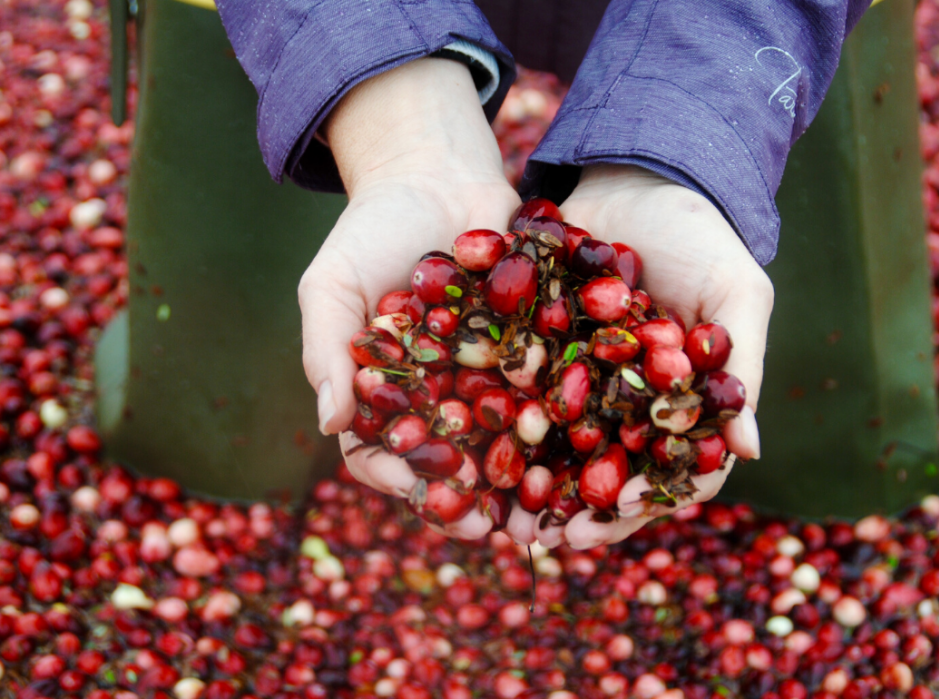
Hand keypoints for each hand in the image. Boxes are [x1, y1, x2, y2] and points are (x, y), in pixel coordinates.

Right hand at [299, 58, 522, 539]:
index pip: (381, 451)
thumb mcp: (332, 283)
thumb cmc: (372, 228)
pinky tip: (582, 447)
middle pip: (448, 461)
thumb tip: (330, 423)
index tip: (420, 491)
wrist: (438, 173)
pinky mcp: (532, 351)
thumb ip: (326, 350)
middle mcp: (436, 395)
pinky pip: (546, 394)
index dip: (398, 477)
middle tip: (490, 526)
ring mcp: (485, 377)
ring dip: (520, 479)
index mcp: (383, 392)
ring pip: (502, 441)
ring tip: (541, 512)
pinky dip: (561, 424)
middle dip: (467, 497)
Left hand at [522, 164, 773, 549]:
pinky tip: (477, 445)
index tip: (617, 508)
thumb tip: (751, 450)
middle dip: (582, 509)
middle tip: (550, 535)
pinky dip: (503, 426)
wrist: (638, 176)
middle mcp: (630, 403)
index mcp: (680, 402)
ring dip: (536, 484)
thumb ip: (743, 368)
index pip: (672, 468)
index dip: (650, 496)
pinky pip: (521, 396)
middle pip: (609, 472)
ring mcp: (584, 381)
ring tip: (506, 514)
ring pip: (561, 448)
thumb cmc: (702, 236)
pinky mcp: (541, 352)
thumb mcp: (736, 294)